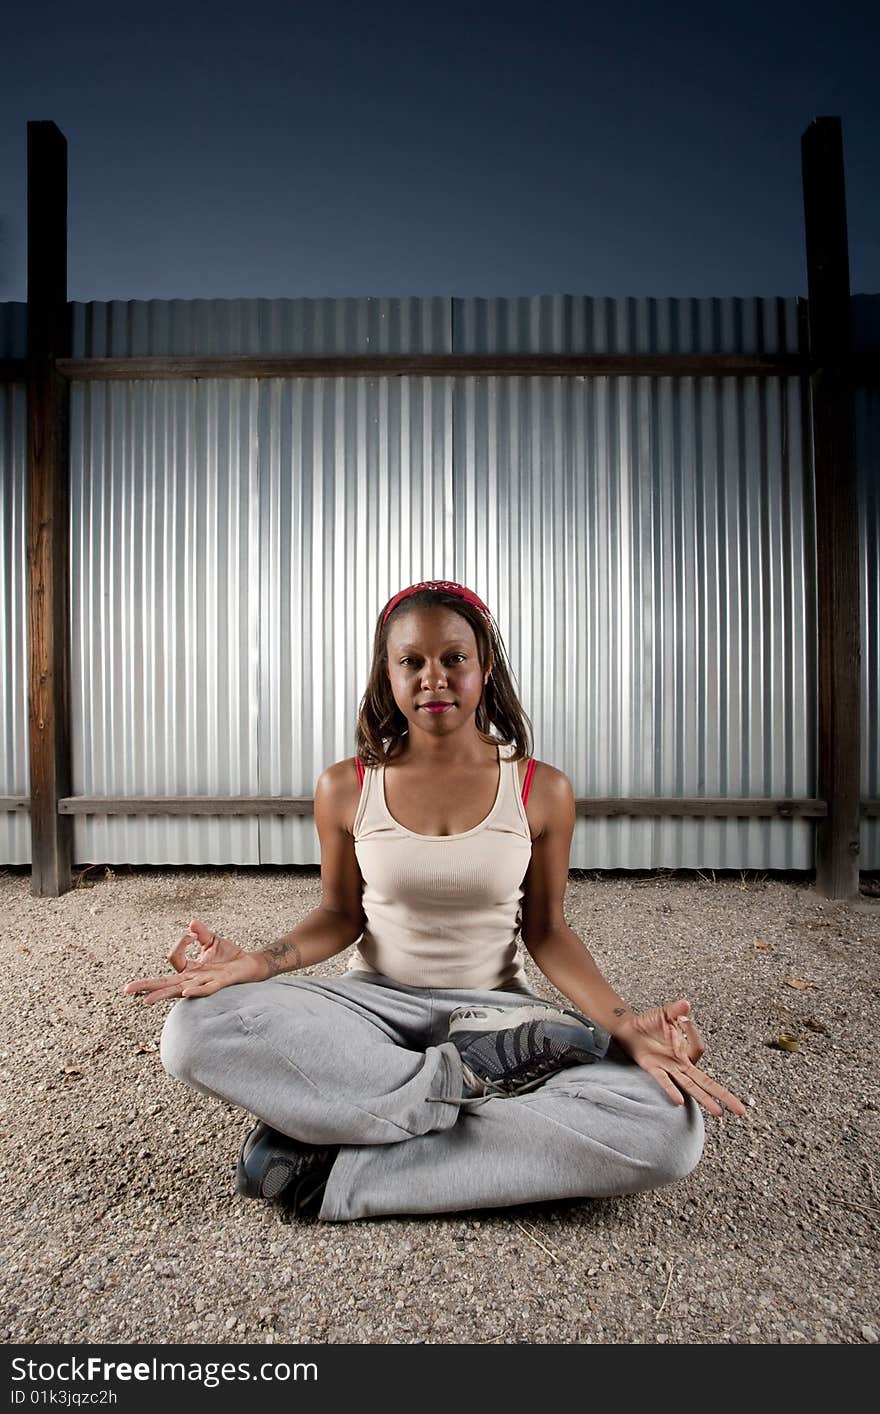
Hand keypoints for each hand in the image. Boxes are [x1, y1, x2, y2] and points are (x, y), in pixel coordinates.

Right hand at [123, 918, 267, 1005]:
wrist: (251, 965)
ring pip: (178, 990)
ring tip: (146, 1000)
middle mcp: (193, 979)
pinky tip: (184, 992)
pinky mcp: (219, 984)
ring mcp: (204, 983)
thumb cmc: (231, 956)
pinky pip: (204, 989)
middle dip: (146, 986)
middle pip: (164, 983)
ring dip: (162, 994)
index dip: (180, 944)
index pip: (173, 959)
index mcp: (190, 970)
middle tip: (126, 990)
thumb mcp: (213, 941)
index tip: (193, 935)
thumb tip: (191, 923)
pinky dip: (194, 990)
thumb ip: (201, 932)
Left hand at [614, 1000, 745, 1117]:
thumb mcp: (664, 1014)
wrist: (628, 1029)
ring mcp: (669, 1068)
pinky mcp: (653, 1069)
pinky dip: (671, 1089)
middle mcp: (681, 1063)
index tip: (682, 1019)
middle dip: (724, 1095)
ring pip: (691, 1086)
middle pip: (707, 1082)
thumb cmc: (648, 1023)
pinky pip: (665, 1081)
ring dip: (705, 1099)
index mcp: (685, 1050)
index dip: (692, 1032)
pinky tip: (679, 1100)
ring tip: (720, 1112)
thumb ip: (675, 1010)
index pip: (699, 1048)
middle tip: (742, 1110)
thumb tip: (686, 1004)